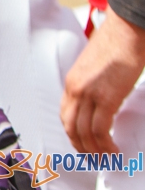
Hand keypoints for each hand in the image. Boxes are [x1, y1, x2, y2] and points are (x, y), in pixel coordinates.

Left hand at [63, 6, 144, 151]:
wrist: (126, 31)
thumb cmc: (116, 47)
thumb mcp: (94, 69)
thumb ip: (91, 85)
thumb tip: (99, 102)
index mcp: (71, 82)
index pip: (65, 114)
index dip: (73, 133)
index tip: (83, 144)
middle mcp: (75, 89)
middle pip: (71, 126)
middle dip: (81, 146)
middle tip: (94, 157)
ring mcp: (89, 94)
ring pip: (85, 131)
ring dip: (95, 149)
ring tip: (107, 158)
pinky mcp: (106, 97)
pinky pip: (100, 129)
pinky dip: (105, 144)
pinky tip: (114, 149)